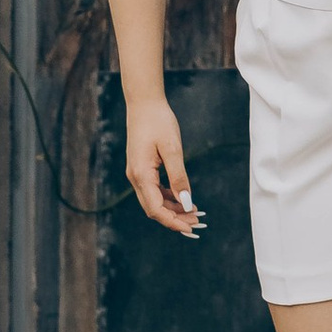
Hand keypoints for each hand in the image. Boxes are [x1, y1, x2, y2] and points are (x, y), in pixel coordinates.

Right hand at [125, 92, 203, 236]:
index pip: (156, 209)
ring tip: (194, 212)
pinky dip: (168, 197)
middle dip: (174, 219)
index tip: (190, 228)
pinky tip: (183, 198)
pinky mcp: (141, 168)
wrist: (144, 103)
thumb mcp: (173, 149)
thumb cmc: (158, 122)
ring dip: (172, 209)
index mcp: (141, 175)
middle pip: (154, 209)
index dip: (173, 221)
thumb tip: (187, 203)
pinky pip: (154, 190)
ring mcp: (137, 173)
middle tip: (197, 223)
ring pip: (154, 200)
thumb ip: (179, 178)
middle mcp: (135, 177)